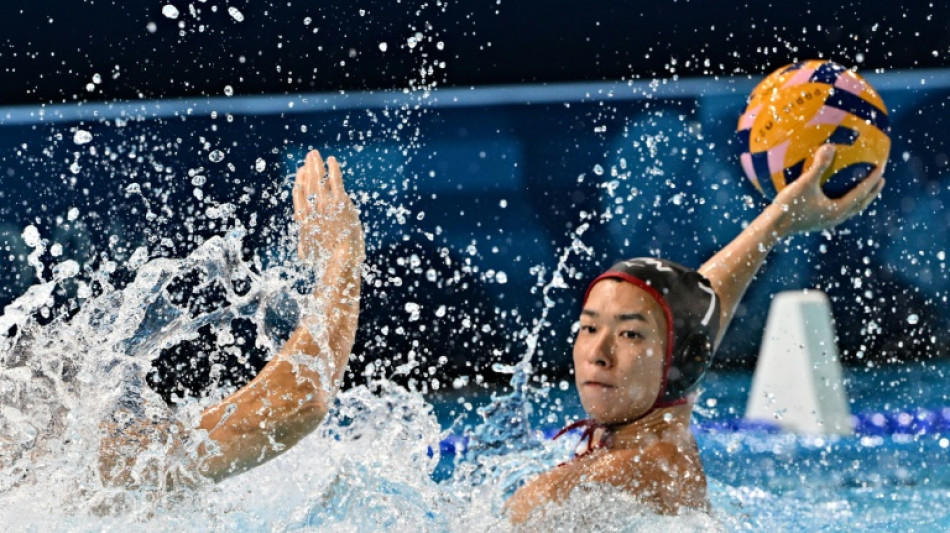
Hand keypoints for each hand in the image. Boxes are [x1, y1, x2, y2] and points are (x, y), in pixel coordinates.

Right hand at [293, 150, 364, 265]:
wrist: (339, 259)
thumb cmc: (325, 261)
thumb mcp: (309, 255)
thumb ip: (305, 248)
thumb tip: (303, 252)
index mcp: (303, 217)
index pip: (299, 193)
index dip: (300, 180)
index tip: (302, 171)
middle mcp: (312, 207)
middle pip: (308, 182)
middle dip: (308, 167)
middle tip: (309, 156)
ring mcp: (326, 203)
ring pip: (319, 178)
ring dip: (317, 164)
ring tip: (315, 154)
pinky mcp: (340, 201)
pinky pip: (335, 180)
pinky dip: (333, 168)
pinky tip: (332, 160)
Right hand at [772, 144, 885, 235]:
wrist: (773, 227)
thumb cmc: (789, 206)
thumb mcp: (804, 183)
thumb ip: (818, 165)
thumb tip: (830, 146)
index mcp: (837, 210)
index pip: (861, 193)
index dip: (872, 180)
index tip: (882, 168)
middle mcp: (835, 218)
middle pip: (860, 204)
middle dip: (872, 192)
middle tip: (881, 180)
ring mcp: (826, 222)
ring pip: (850, 209)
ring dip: (859, 198)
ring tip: (863, 188)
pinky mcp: (817, 222)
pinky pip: (836, 209)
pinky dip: (842, 199)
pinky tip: (832, 192)